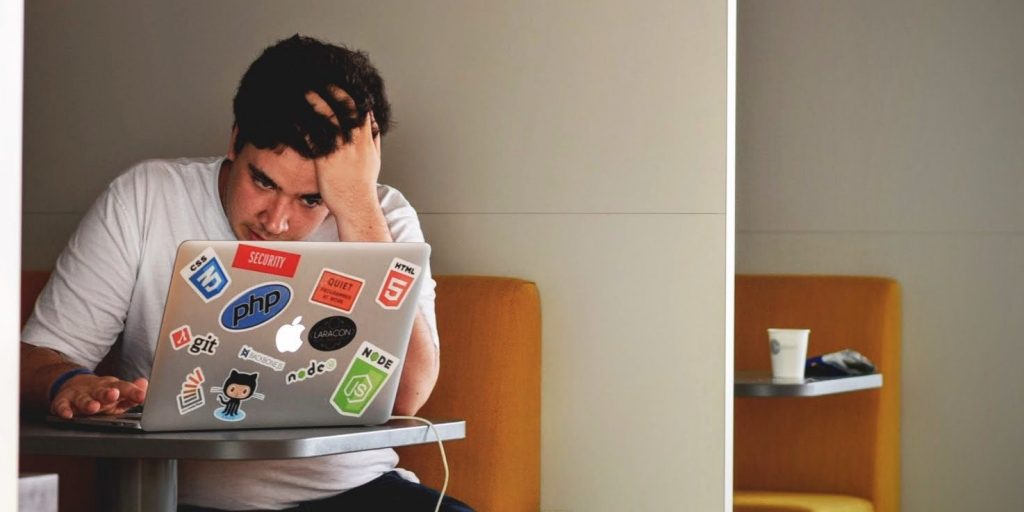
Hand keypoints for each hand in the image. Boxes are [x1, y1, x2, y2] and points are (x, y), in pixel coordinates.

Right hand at [50, 374, 147, 418]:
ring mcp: (79, 394)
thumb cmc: (101, 393)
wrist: (73, 384)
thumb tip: (145, 385)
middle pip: (102, 391)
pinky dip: (63, 410)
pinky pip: (62, 405)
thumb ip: (132, 393)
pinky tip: (67, 415)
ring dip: (88, 403)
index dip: (133, 392)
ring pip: (83, 399)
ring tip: (93, 407)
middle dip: (108, 393)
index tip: (141, 396)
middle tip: (114, 395)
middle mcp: (95, 389)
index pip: (124, 388)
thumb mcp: (118, 393)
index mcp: (111, 387)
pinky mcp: (63, 400)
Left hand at [305, 88, 381, 214]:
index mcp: (366, 139)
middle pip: (345, 107)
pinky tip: (294, 115)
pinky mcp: (326, 160)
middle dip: (333, 90)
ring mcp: (340, 150)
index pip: (361, 108)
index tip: (340, 82)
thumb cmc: (362, 186)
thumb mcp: (374, 160)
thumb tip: (374, 126)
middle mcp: (355, 141)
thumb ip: (373, 140)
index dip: (350, 93)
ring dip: (316, 101)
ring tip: (304, 89)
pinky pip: (314, 136)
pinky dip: (304, 124)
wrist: (357, 206)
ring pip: (329, 117)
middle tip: (319, 79)